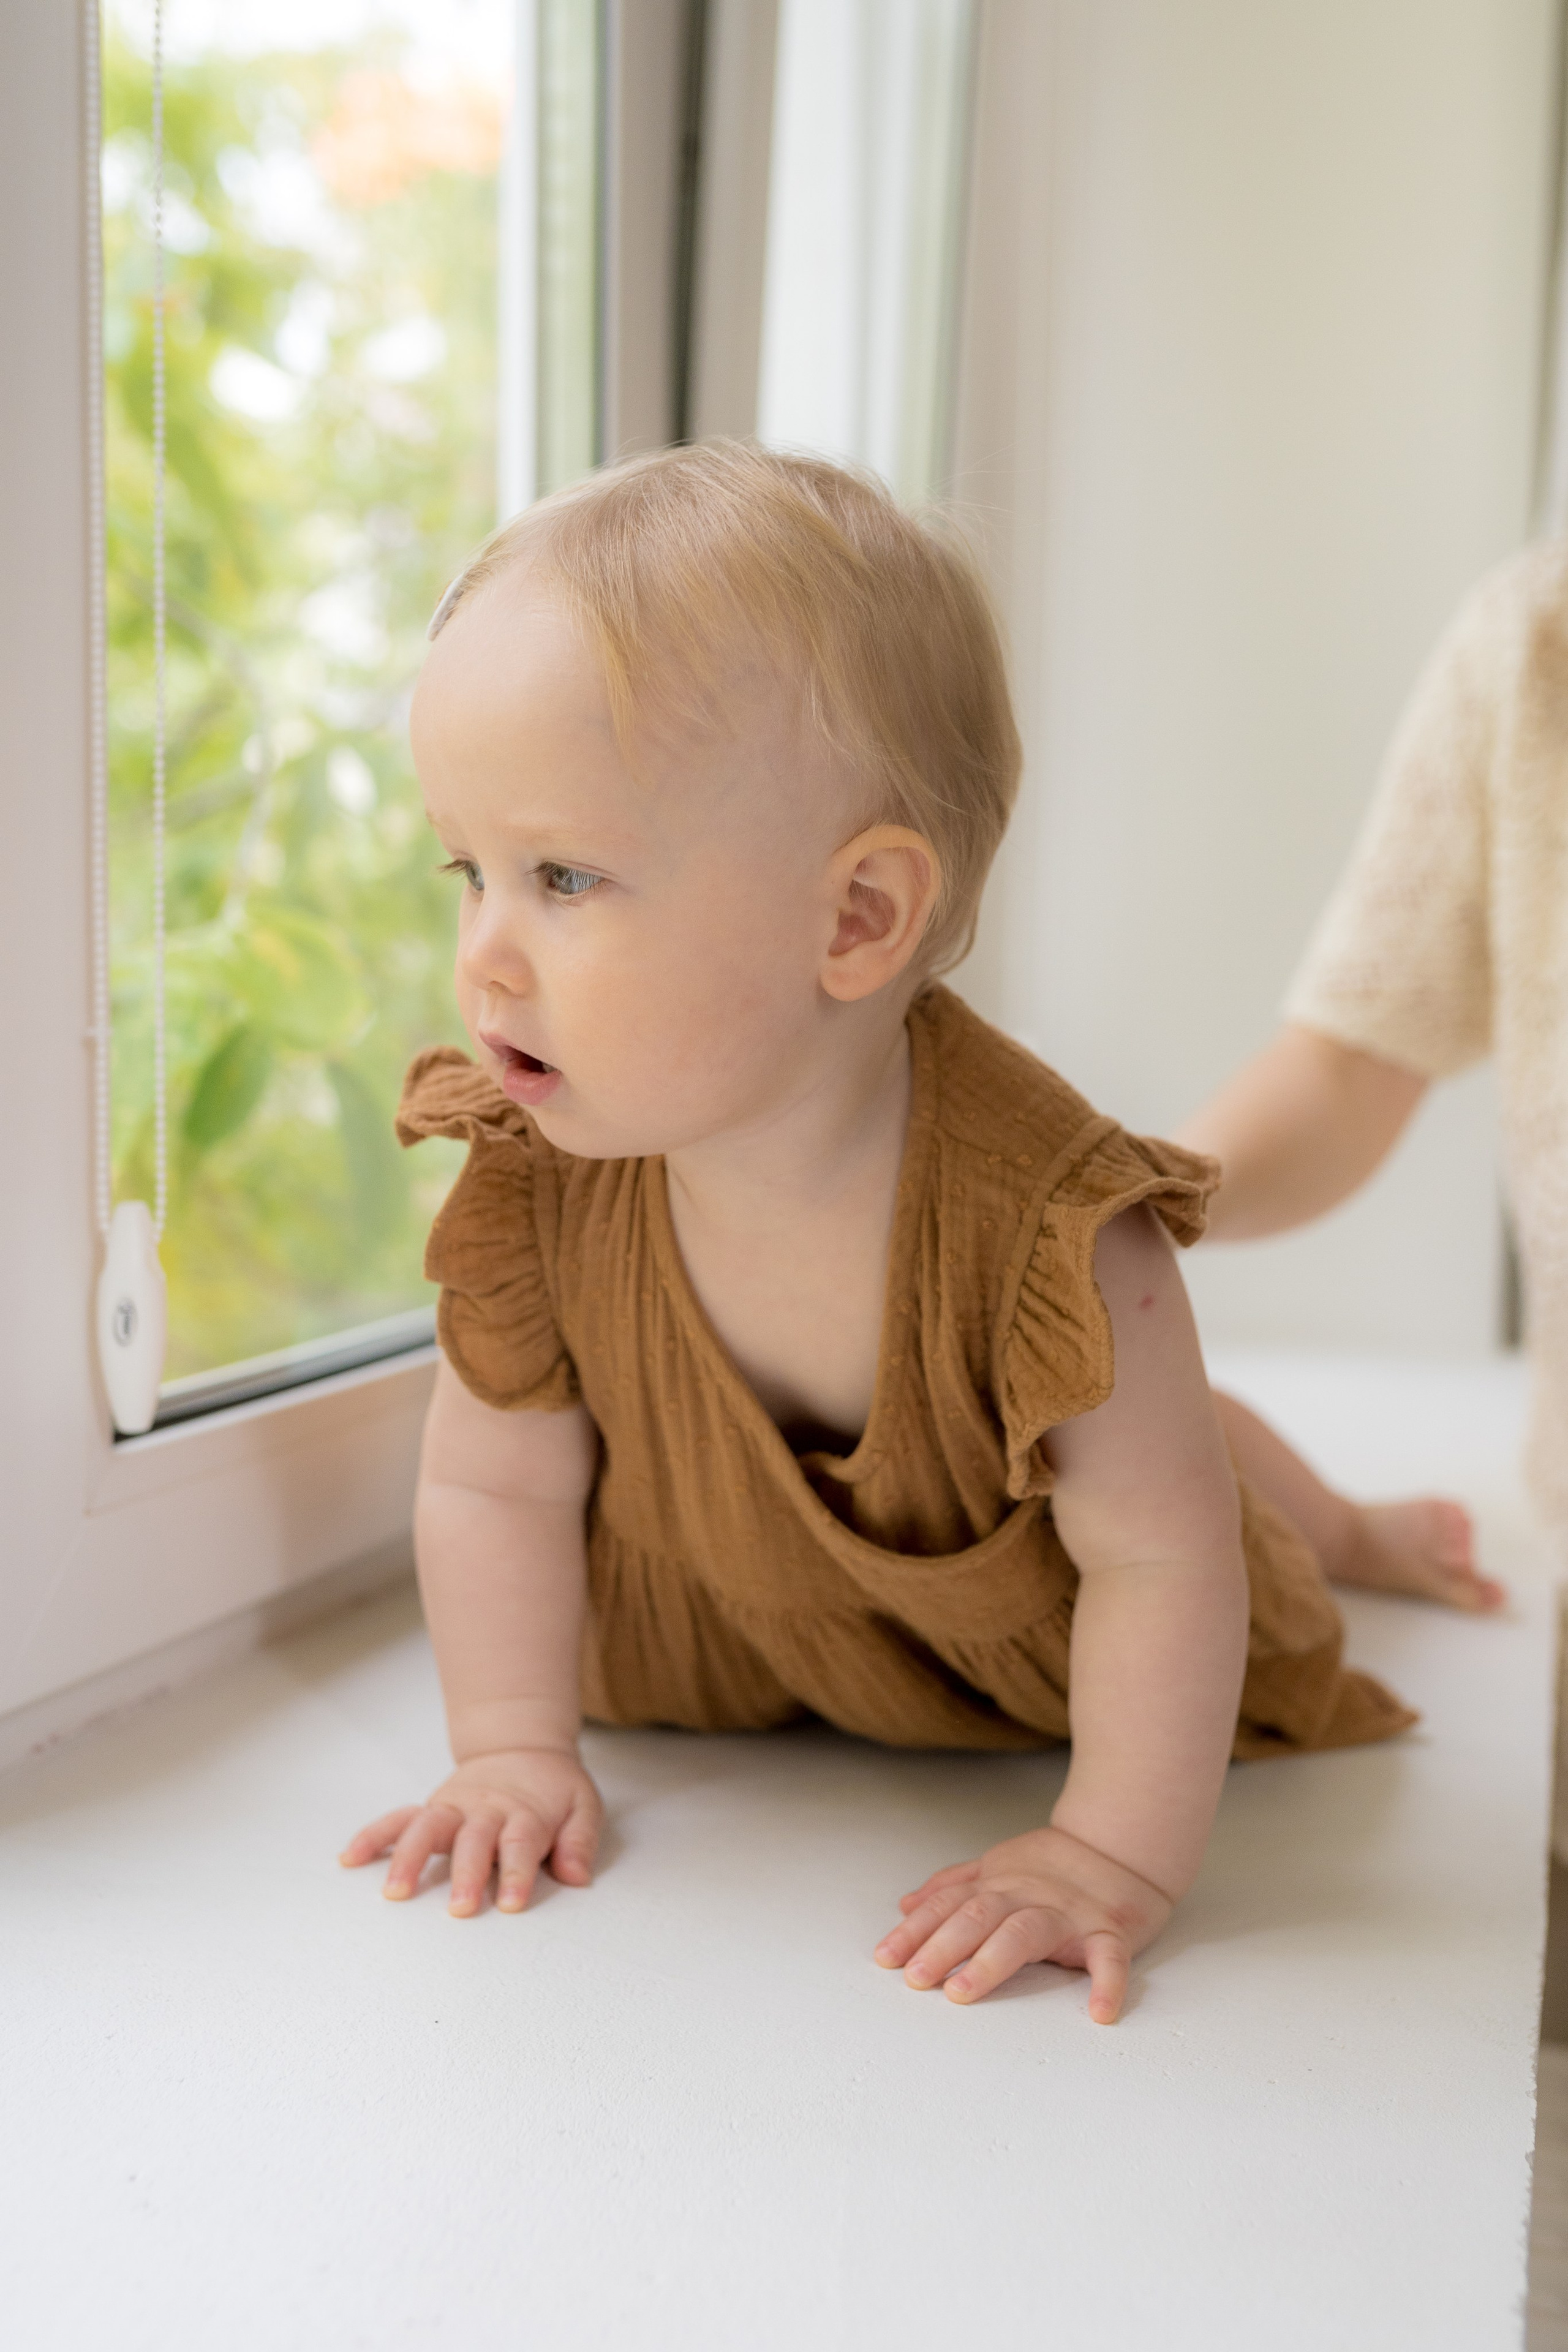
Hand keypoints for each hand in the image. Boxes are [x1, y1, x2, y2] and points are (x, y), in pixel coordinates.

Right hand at [339, 1748, 602, 1916]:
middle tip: (458, 1908)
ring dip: (410, 1858)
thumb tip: (577, 1876)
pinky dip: (374, 1836)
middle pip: (472, 1841)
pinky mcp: (433, 1808)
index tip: (511, 1903)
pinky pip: (399, 1819)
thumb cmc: (553, 1788)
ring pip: (428, 1828)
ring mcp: (454, 1808)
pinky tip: (351, 1858)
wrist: (523, 1748)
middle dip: (464, 1874)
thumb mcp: (583, 1806)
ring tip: (395, 1892)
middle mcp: (485, 1811)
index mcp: (525, 1813)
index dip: (516, 1873)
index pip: (520, 1844)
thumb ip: (580, 1840)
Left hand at [873, 1823, 1172, 2019]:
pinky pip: (1110, 1957)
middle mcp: (1027, 1895)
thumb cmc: (1054, 1866)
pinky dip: (1107, 1984)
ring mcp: (1068, 1914)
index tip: (886, 1958)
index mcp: (998, 1884)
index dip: (915, 1931)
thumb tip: (907, 1905)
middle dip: (942, 1946)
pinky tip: (1099, 2013)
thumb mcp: (997, 1866)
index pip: (948, 1906)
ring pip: (1025, 1931)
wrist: (1120, 1844)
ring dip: (991, 1962)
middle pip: (978, 1916)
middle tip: (915, 1977)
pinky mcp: (1111, 1930)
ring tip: (963, 1992)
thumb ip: (953, 1885)